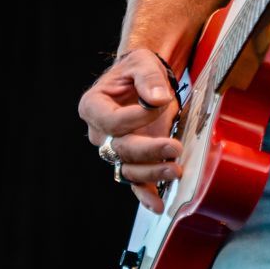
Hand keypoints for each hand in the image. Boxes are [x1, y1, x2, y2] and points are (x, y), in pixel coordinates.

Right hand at [78, 49, 182, 213]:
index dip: (137, 117)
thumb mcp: (142, 64)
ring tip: (176, 170)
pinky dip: (145, 194)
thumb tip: (157, 99)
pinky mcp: (131, 159)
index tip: (162, 103)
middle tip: (174, 148)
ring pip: (128, 168)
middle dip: (148, 151)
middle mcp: (99, 133)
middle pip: (120, 149)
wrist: (142, 79)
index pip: (113, 121)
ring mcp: (114, 149)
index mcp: (94, 107)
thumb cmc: (137, 70)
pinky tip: (158, 204)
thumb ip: (149, 79)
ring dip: (152, 172)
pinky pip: (135, 180)